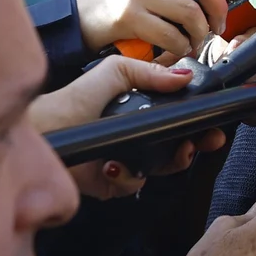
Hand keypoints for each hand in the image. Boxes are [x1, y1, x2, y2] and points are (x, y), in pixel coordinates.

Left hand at [27, 58, 224, 192]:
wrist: (44, 132)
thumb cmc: (73, 100)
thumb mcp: (114, 72)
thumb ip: (150, 73)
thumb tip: (185, 75)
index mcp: (137, 106)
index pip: (175, 114)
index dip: (195, 118)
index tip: (212, 120)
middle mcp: (135, 132)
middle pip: (177, 143)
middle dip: (195, 143)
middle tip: (206, 140)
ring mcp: (126, 158)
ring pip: (162, 166)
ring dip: (171, 161)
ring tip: (175, 152)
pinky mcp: (112, 182)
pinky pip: (135, 183)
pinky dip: (129, 176)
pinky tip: (116, 164)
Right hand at [75, 0, 255, 54]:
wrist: (79, 18)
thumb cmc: (120, 2)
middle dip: (220, 10)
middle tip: (218, 28)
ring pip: (191, 13)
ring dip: (200, 34)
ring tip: (194, 42)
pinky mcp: (130, 17)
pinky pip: (172, 36)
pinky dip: (180, 48)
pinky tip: (176, 51)